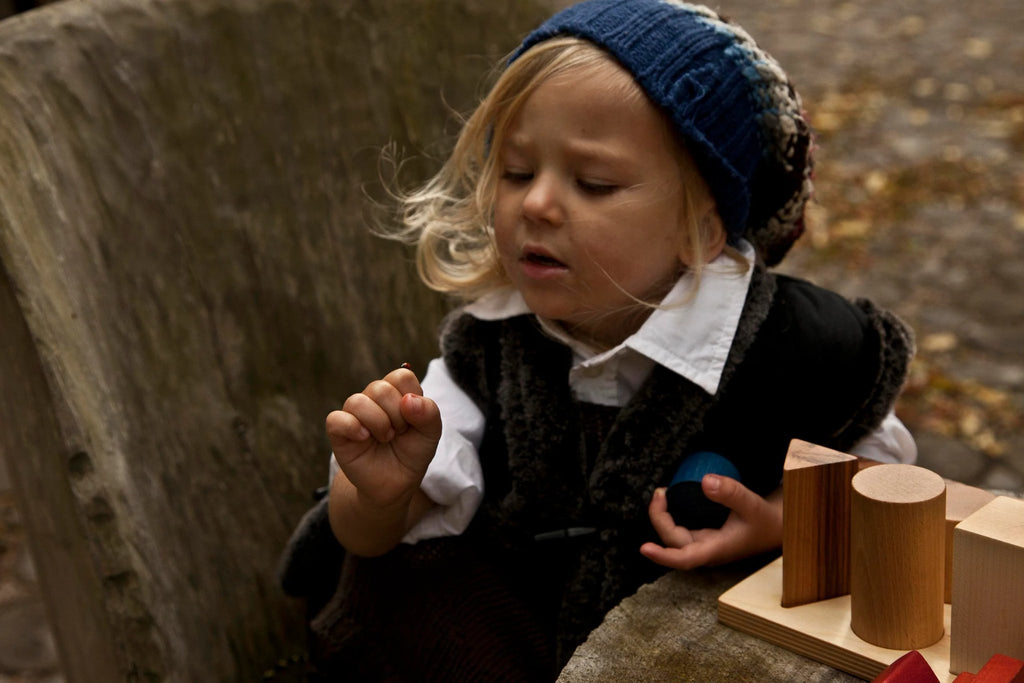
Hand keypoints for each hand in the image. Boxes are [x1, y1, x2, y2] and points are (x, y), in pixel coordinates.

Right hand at [326, 366, 441, 508]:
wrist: (396, 483)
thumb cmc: (411, 453)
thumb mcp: (430, 434)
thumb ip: (429, 413)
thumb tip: (408, 400)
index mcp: (396, 393)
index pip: (401, 376)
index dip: (411, 398)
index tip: (413, 420)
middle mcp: (373, 399)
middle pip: (380, 388)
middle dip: (396, 415)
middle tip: (398, 433)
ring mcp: (354, 414)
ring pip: (357, 401)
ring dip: (378, 423)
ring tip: (385, 438)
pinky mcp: (338, 431)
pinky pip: (336, 419)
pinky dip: (353, 428)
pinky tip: (364, 439)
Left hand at [640, 475, 781, 569]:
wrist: (775, 527)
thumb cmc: (764, 520)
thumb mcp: (752, 504)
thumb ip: (731, 493)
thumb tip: (705, 481)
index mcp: (716, 549)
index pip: (684, 559)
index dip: (663, 556)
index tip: (644, 548)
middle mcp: (706, 550)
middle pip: (672, 541)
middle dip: (659, 519)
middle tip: (661, 492)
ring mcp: (703, 544)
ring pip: (673, 536)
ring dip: (662, 517)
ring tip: (662, 493)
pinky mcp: (703, 536)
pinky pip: (680, 529)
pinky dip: (671, 515)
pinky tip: (671, 498)